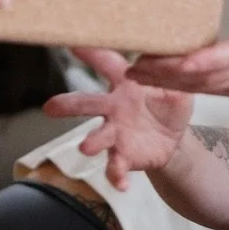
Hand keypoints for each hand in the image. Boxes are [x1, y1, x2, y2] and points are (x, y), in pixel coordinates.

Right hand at [44, 47, 193, 190]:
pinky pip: (115, 167)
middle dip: (68, 105)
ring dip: (92, 142)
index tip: (72, 43)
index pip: (107, 63)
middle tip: (50, 106)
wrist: (174, 139)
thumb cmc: (169, 102)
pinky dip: (116, 176)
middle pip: (87, 103)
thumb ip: (175, 72)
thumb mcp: (178, 85)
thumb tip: (178, 53)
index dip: (91, 54)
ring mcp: (115, 133)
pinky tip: (122, 186)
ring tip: (86, 147)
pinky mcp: (122, 156)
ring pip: (98, 137)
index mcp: (126, 83)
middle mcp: (113, 107)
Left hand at [127, 0, 228, 97]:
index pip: (215, 59)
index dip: (183, 63)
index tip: (154, 59)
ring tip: (137, 75)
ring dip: (168, 85)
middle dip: (164, 76)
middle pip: (200, 79)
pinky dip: (184, 87)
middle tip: (131, 68)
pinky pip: (209, 92)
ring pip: (202, 90)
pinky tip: (161, 81)